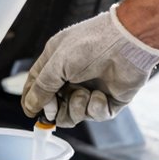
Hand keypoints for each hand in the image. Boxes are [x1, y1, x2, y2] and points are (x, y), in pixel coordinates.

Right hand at [21, 4, 158, 127]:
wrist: (128, 43)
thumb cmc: (92, 44)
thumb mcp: (57, 63)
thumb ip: (41, 87)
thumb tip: (30, 106)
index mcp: (57, 62)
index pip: (37, 85)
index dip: (32, 100)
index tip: (31, 113)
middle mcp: (73, 77)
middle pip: (55, 106)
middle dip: (55, 109)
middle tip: (58, 104)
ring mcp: (91, 89)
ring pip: (73, 115)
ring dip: (76, 108)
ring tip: (84, 94)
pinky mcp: (109, 100)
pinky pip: (95, 116)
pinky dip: (95, 108)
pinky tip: (100, 94)